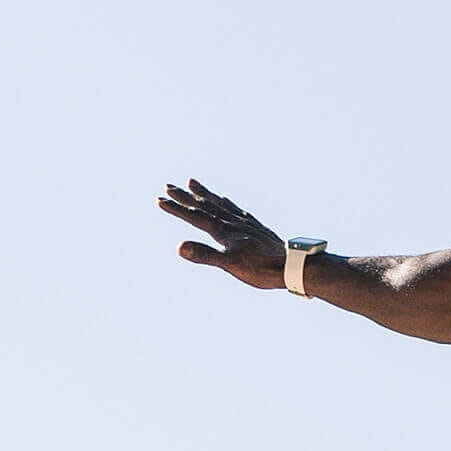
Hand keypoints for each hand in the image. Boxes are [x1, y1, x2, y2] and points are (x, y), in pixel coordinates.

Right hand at [158, 179, 290, 289]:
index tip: (159, 199)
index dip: (176, 209)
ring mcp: (243, 222)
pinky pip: (234, 208)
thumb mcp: (229, 264)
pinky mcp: (253, 225)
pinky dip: (224, 202)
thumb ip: (204, 254)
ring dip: (203, 194)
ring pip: (218, 203)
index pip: (194, 216)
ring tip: (192, 182)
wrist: (290, 265)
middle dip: (185, 196)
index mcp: (223, 230)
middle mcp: (231, 221)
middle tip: (168, 185)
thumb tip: (179, 247)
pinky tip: (223, 199)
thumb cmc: (260, 268)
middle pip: (204, 205)